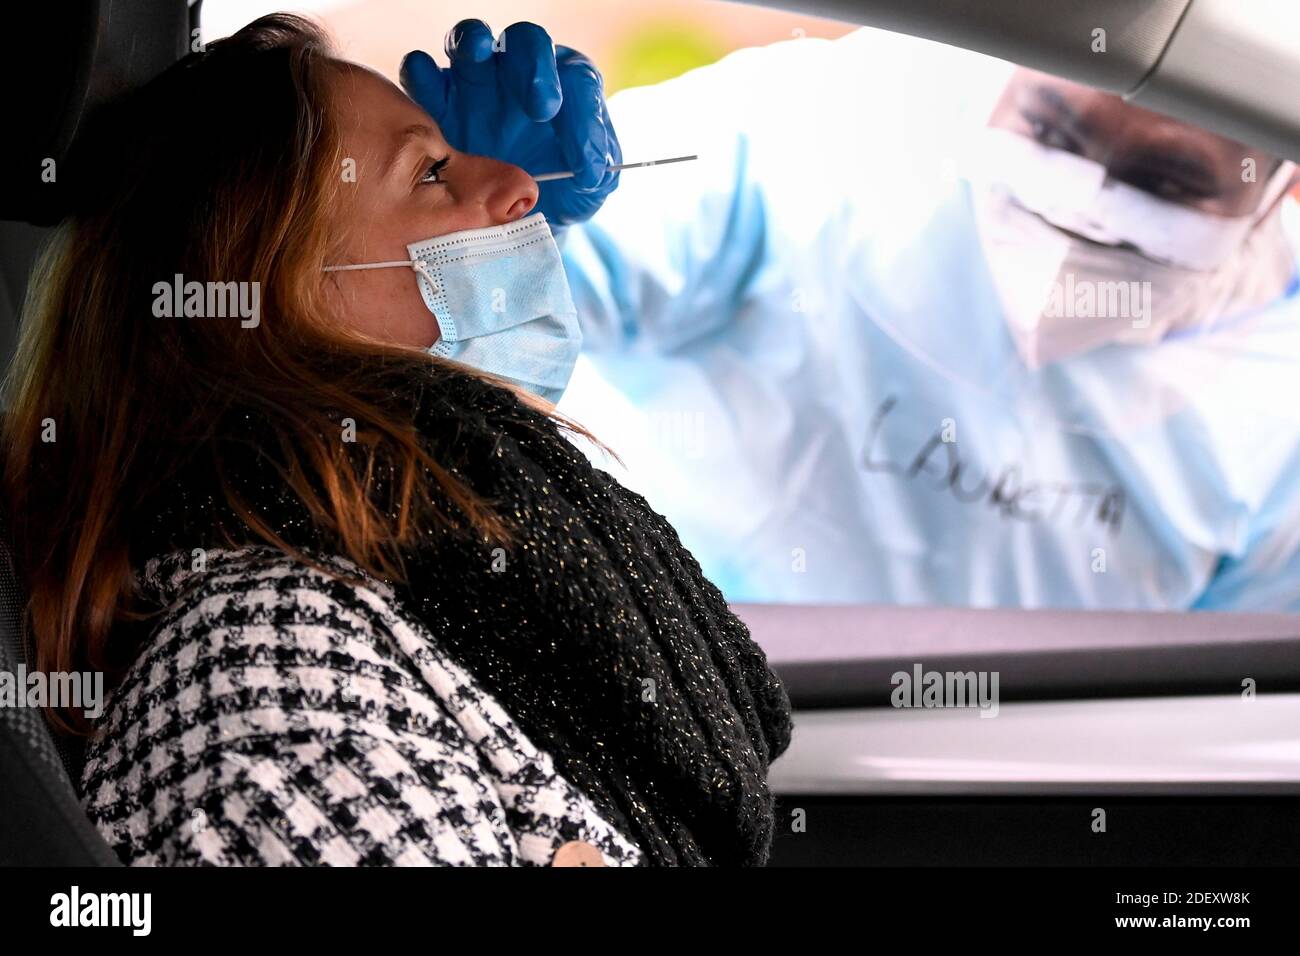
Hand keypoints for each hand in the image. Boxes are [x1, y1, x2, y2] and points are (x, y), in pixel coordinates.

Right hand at [401, 19, 621, 226]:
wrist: (512, 222)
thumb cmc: (559, 196)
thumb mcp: (588, 190)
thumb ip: (598, 172)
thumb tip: (593, 166)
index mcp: (565, 90)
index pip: (576, 79)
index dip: (583, 114)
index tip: (585, 162)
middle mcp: (520, 77)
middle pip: (527, 44)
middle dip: (534, 67)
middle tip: (542, 108)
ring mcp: (475, 86)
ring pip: (471, 41)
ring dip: (473, 43)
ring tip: (478, 56)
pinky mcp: (436, 104)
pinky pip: (421, 73)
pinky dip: (421, 75)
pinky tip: (431, 102)